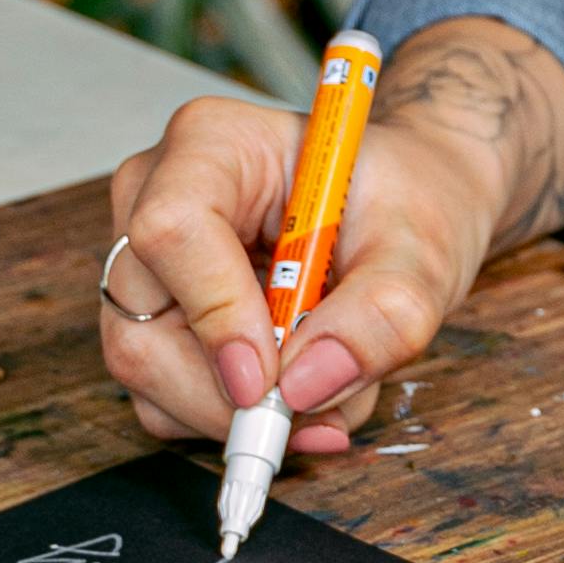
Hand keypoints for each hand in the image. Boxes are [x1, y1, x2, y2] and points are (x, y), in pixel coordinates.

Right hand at [96, 21, 563, 452]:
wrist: (405, 211)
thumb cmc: (407, 203)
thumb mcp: (422, 253)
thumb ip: (381, 314)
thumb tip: (307, 385)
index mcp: (213, 144)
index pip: (171, 231)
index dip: (214, 315)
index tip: (270, 380)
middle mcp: (157, 196)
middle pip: (140, 325)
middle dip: (228, 395)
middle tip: (318, 418)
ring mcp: (147, 264)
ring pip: (147, 374)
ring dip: (240, 412)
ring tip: (329, 393)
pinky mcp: (155, 318)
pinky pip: (165, 397)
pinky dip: (234, 415)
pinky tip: (300, 392)